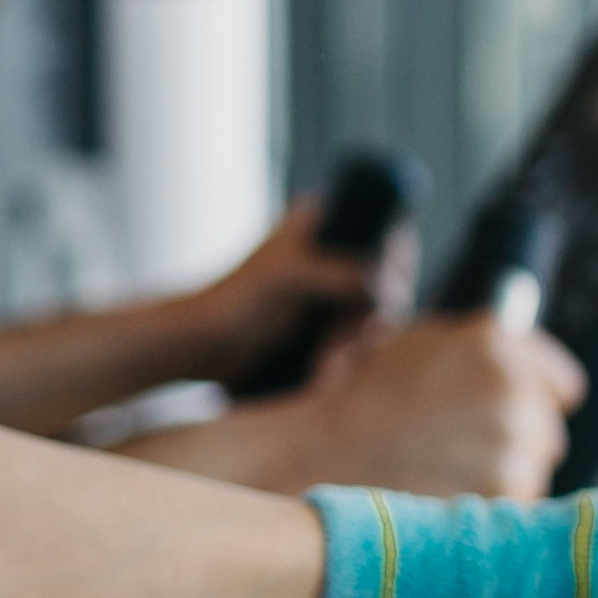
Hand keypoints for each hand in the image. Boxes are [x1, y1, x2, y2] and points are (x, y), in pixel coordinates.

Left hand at [201, 198, 412, 382]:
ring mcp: (327, 292)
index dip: (396, 266)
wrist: (201, 347)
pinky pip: (351, 342)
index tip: (386, 300)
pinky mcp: (321, 326)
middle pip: (382, 284)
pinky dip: (341, 359)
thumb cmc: (234, 301)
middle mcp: (329, 254)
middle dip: (365, 320)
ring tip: (324, 366)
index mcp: (319, 223)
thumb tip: (394, 289)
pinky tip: (320, 373)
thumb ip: (344, 277)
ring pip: (368, 318)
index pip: (383, 232)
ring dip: (352, 346)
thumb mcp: (291, 279)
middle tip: (343, 344)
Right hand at [293, 310, 580, 498]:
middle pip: (547, 434)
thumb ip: (485, 349)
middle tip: (456, 450)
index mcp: (498, 343)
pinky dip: (488, 511)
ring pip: (532, 474)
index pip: (563, 385)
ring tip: (443, 475)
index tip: (505, 415)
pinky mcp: (506, 496)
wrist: (322, 453)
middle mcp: (515, 389)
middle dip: (512, 444)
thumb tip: (534, 367)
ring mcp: (515, 445)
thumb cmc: (367, 400)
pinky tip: (446, 498)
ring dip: (500, 480)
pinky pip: (518, 509)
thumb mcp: (423, 344)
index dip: (533, 401)